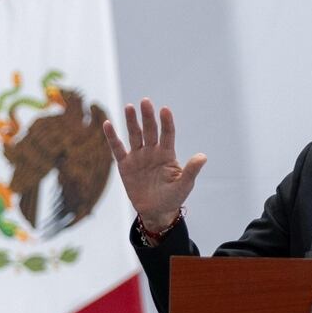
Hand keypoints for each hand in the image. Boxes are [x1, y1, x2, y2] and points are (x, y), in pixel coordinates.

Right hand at [102, 98, 206, 229]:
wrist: (156, 211)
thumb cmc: (173, 197)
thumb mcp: (184, 185)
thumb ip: (191, 170)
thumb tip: (203, 156)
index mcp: (168, 154)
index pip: (168, 134)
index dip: (166, 122)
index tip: (165, 110)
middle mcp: (153, 151)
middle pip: (150, 130)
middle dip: (148, 116)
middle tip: (145, 101)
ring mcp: (138, 157)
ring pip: (135, 135)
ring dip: (132, 122)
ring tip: (130, 107)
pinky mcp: (125, 165)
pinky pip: (118, 149)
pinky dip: (112, 137)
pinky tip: (108, 124)